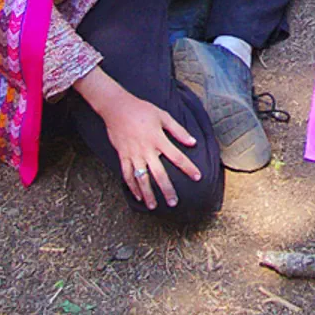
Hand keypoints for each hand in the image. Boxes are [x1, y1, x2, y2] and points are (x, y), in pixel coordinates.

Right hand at [74, 69, 200, 209]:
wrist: (117, 108)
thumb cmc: (142, 110)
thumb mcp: (163, 116)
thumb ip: (179, 131)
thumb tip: (193, 142)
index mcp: (158, 139)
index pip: (177, 157)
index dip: (188, 168)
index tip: (198, 177)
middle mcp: (146, 150)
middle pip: (159, 174)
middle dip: (167, 189)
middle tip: (173, 202)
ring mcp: (133, 154)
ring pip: (141, 178)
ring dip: (148, 193)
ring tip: (153, 206)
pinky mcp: (122, 156)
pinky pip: (126, 175)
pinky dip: (132, 187)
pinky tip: (138, 196)